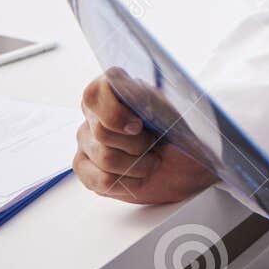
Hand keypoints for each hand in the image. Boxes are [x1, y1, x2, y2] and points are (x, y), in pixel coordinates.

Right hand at [72, 73, 216, 204]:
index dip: (115, 114)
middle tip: (155, 145)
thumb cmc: (178, 130)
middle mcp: (93, 112)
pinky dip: (129, 182)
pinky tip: (139, 176)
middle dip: (139, 144)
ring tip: (152, 161)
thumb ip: (152, 103)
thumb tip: (140, 108)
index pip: (95, 95)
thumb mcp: (172, 111)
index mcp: (112, 87)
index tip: (139, 126)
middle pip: (102, 132)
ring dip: (139, 165)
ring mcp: (85, 139)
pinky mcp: (84, 167)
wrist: (184, 160)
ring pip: (106, 158)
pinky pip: (102, 181)